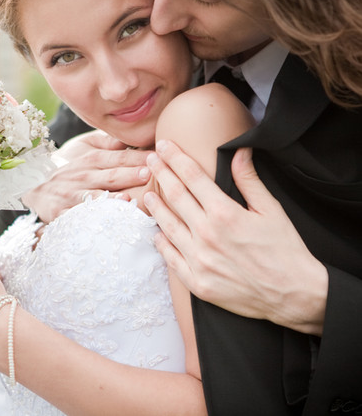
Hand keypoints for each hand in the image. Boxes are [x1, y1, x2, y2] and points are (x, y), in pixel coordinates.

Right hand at [22, 130, 150, 222]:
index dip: (135, 158)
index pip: (117, 158)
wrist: (32, 184)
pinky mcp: (62, 213)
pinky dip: (88, 219)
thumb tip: (130, 137)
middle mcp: (83, 176)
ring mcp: (72, 195)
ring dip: (111, 198)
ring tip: (128, 198)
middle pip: (109, 176)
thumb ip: (106, 142)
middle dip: (129, 175)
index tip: (154, 157)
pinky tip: (102, 221)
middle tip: (149, 173)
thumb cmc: (67, 164)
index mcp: (91, 160)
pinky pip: (77, 217)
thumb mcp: (83, 146)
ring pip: (94, 197)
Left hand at [144, 141, 327, 335]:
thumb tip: (239, 152)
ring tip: (147, 194)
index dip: (175, 158)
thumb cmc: (285, 250)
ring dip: (155, 207)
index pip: (192, 177)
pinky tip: (157, 233)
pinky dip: (161, 243)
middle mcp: (207, 235)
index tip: (164, 145)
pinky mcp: (197, 282)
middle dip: (161, 173)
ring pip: (168, 226)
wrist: (293, 295)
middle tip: (150, 159)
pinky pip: (171, 258)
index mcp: (224, 213)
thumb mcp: (271, 210)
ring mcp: (199, 260)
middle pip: (175, 196)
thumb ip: (249, 180)